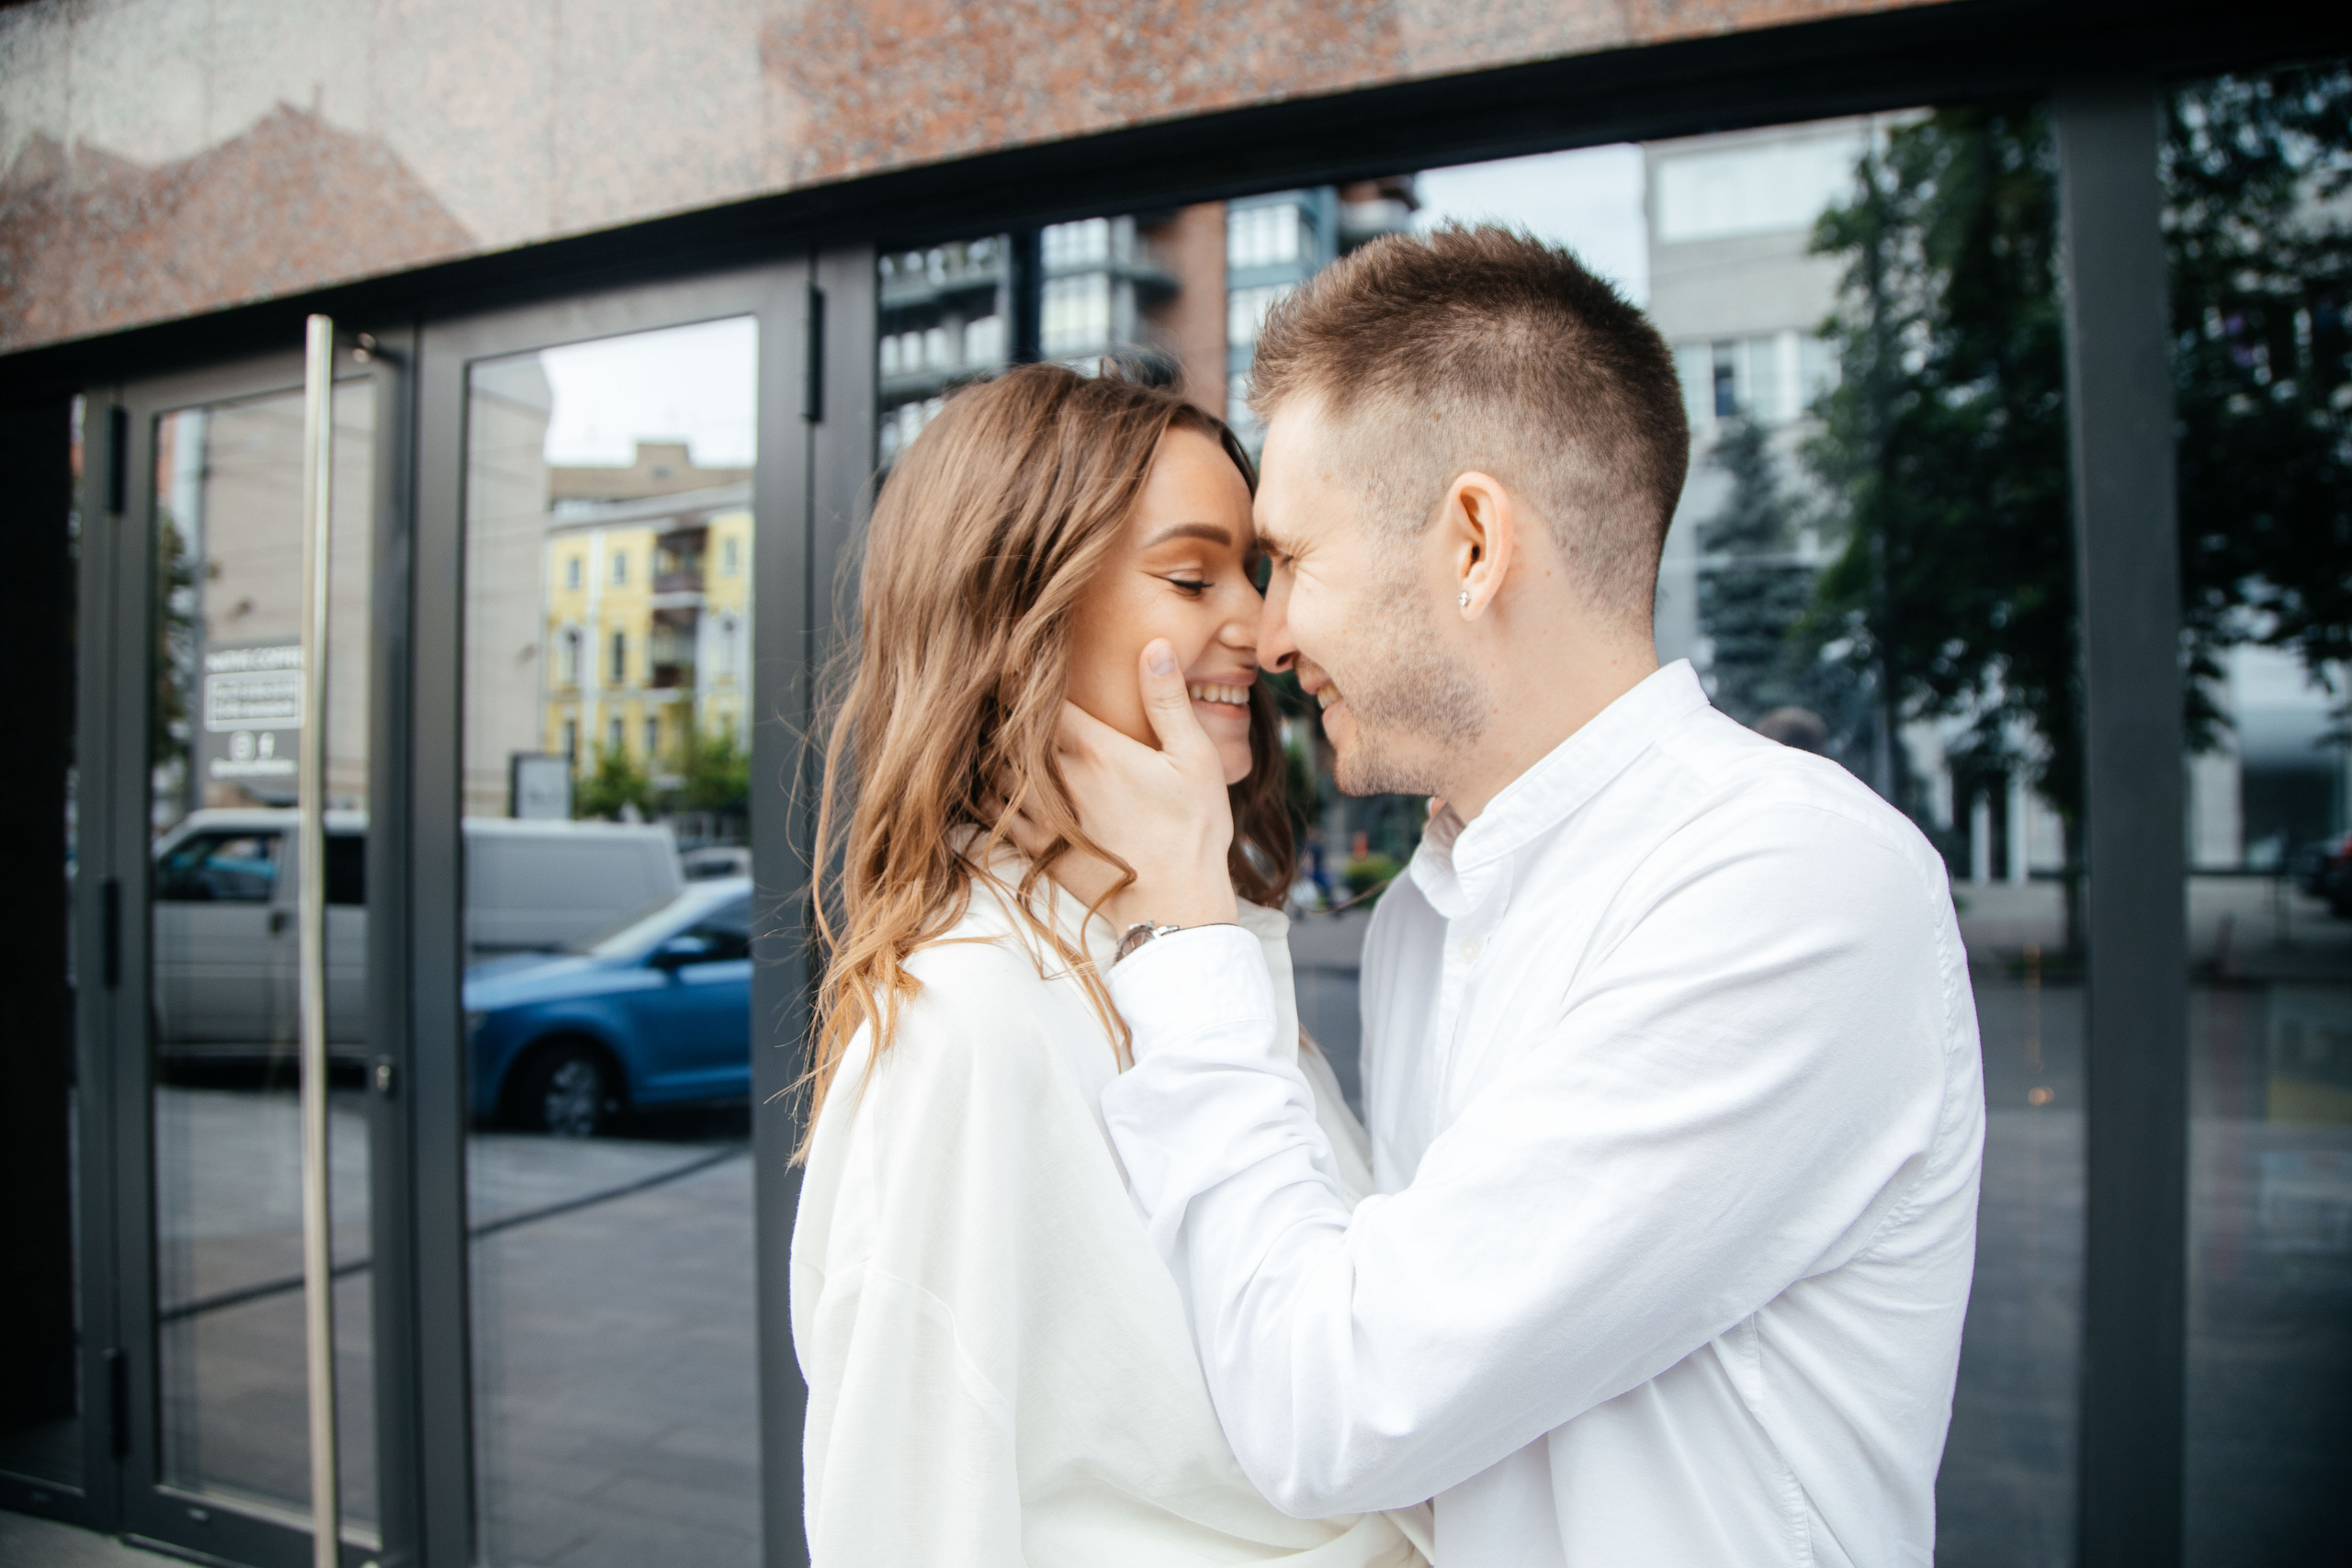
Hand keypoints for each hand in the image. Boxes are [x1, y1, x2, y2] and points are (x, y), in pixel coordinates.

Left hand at [1001, 639, 1238, 933]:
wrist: (1176, 905)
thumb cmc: (1194, 829)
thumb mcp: (1195, 758)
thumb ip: (1167, 700)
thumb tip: (1153, 644)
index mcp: (1094, 748)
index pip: (1040, 698)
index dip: (1022, 676)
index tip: (1015, 661)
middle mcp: (1059, 778)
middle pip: (1006, 730)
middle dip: (999, 710)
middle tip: (991, 692)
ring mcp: (1043, 816)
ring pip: (992, 769)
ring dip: (989, 748)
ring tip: (986, 730)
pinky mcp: (1038, 849)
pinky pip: (992, 812)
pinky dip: (985, 789)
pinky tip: (990, 780)